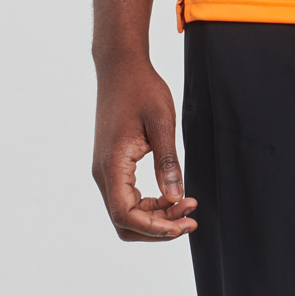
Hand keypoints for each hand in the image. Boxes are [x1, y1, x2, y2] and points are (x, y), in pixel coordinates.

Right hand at [92, 56, 197, 241]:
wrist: (121, 67)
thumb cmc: (142, 89)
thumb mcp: (162, 123)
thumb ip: (168, 162)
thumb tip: (175, 197)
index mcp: (112, 165)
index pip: (126, 216)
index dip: (155, 228)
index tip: (184, 224)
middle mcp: (103, 173)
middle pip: (124, 222)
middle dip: (158, 228)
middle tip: (190, 220)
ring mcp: (105, 170)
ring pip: (126, 212)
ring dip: (155, 217)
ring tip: (186, 206)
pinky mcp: (112, 164)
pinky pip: (127, 197)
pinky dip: (149, 204)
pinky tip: (172, 195)